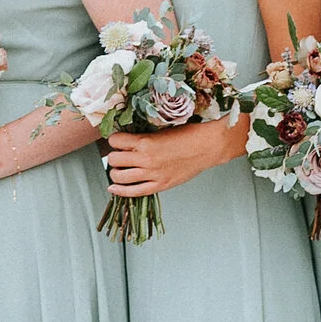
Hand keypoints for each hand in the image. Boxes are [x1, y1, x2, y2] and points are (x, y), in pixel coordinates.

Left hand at [103, 117, 245, 196]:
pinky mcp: (160, 185)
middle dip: (114, 156)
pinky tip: (113, 188)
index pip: (115, 141)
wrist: (207, 147)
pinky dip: (120, 191)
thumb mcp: (161, 129)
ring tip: (118, 169)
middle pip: (114, 159)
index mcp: (145, 141)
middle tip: (119, 155)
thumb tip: (128, 139)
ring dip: (115, 172)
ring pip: (119, 176)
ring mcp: (152, 174)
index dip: (114, 140)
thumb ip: (144, 136)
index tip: (117, 141)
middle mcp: (145, 158)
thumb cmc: (188, 134)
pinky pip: (134, 192)